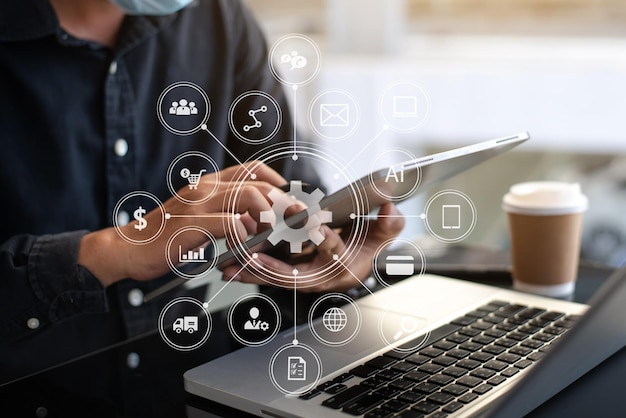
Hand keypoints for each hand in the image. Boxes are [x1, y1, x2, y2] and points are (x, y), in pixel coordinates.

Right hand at [78, 161, 285, 286]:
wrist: (128, 248)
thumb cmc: (164, 237)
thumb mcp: (201, 220)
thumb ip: (228, 216)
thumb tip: (258, 223)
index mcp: (209, 184)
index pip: (253, 169)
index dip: (277, 181)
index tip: (290, 199)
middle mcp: (205, 187)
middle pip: (258, 183)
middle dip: (284, 202)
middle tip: (297, 220)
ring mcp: (198, 203)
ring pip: (249, 197)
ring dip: (267, 218)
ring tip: (268, 236)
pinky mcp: (192, 223)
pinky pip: (231, 223)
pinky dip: (245, 236)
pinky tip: (243, 247)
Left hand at [220, 203, 404, 291]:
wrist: (355, 259)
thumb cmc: (365, 245)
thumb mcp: (382, 233)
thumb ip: (389, 223)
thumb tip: (391, 209)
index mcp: (345, 267)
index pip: (336, 254)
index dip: (327, 241)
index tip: (316, 227)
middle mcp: (322, 277)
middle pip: (295, 275)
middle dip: (273, 266)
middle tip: (254, 256)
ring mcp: (302, 279)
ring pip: (274, 278)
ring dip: (252, 271)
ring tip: (230, 266)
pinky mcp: (287, 276)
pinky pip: (266, 277)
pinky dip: (248, 272)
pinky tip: (228, 268)